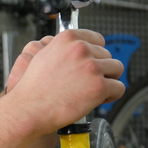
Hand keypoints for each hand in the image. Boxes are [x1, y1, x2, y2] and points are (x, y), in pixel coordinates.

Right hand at [6, 30, 123, 133]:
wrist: (28, 108)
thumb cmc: (33, 88)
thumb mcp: (44, 55)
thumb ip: (65, 49)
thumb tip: (83, 50)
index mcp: (68, 38)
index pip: (98, 40)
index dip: (95, 55)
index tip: (89, 66)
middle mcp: (81, 49)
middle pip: (108, 56)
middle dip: (100, 70)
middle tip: (85, 84)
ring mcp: (91, 67)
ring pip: (117, 69)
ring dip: (108, 81)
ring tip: (91, 91)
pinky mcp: (99, 86)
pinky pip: (119, 88)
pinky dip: (111, 96)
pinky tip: (96, 100)